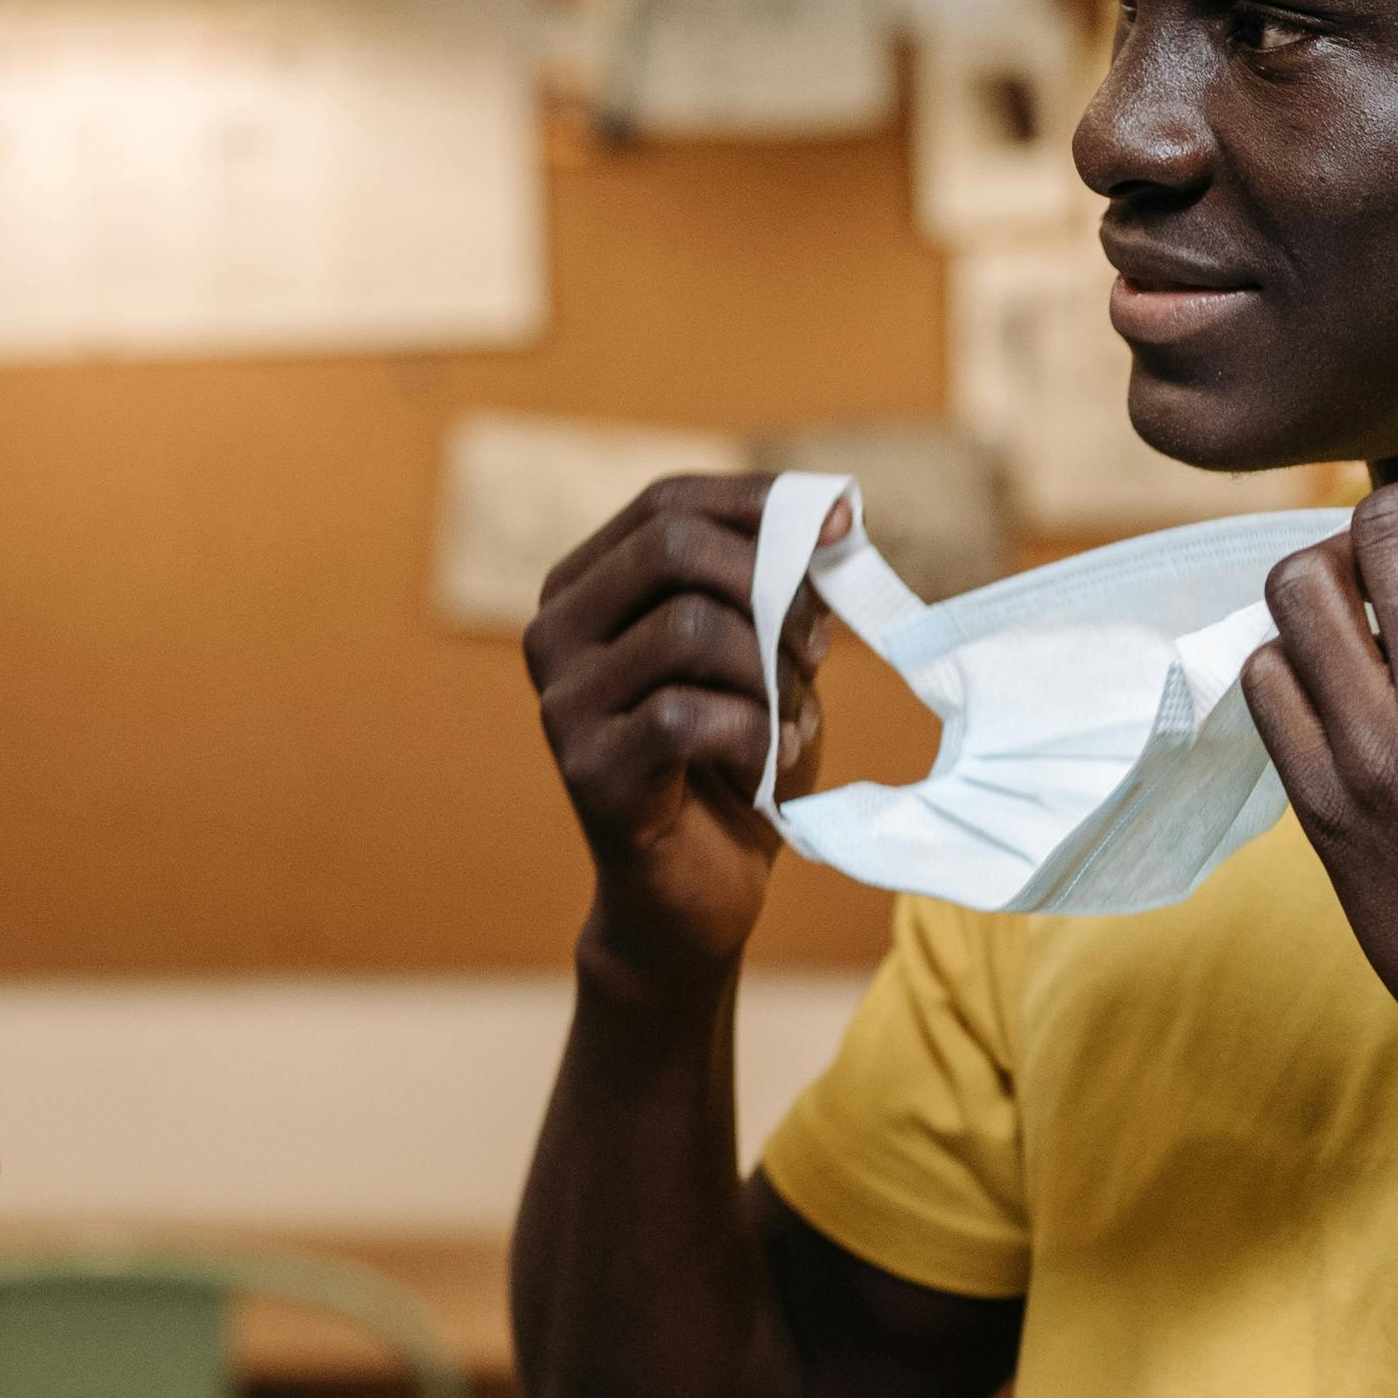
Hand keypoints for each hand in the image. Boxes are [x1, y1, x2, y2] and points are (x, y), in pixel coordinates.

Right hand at [523, 475, 832, 973]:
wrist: (699, 894)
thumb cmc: (735, 762)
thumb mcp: (764, 657)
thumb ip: (777, 590)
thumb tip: (827, 519)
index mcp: (586, 588)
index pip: (668, 502)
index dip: (761, 503)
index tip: (842, 526)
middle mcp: (554, 632)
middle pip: (672, 546)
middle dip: (769, 587)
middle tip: (816, 650)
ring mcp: (561, 702)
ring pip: (687, 627)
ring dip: (768, 672)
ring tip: (790, 719)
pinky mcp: (587, 769)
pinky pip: (687, 715)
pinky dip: (752, 735)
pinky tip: (769, 766)